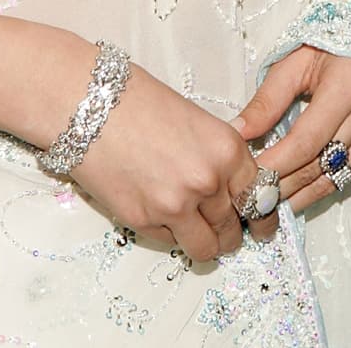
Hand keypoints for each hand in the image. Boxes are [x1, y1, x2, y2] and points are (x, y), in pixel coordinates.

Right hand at [73, 60, 258, 262]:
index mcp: (227, 150)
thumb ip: (219, 155)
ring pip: (206, 247)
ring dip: (205, 242)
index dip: (258, 213)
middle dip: (229, 231)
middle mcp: (207, 181)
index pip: (259, 197)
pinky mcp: (144, 222)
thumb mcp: (198, 121)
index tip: (257, 222)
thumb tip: (234, 185)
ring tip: (196, 231)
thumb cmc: (139, 102)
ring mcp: (176, 206)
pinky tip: (161, 212)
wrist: (91, 104)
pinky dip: (170, 234)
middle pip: (232, 227)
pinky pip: (170, 242)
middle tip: (223, 228)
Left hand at [235, 45, 350, 215]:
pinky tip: (298, 192)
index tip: (250, 179)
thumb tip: (239, 133)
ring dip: (301, 193)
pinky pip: (349, 171)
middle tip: (255, 198)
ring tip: (272, 202)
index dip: (276, 165)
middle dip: (284, 185)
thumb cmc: (330, 44)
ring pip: (336, 175)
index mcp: (348, 84)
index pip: (306, 141)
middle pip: (320, 164)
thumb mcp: (295, 61)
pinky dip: (321, 184)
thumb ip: (267, 100)